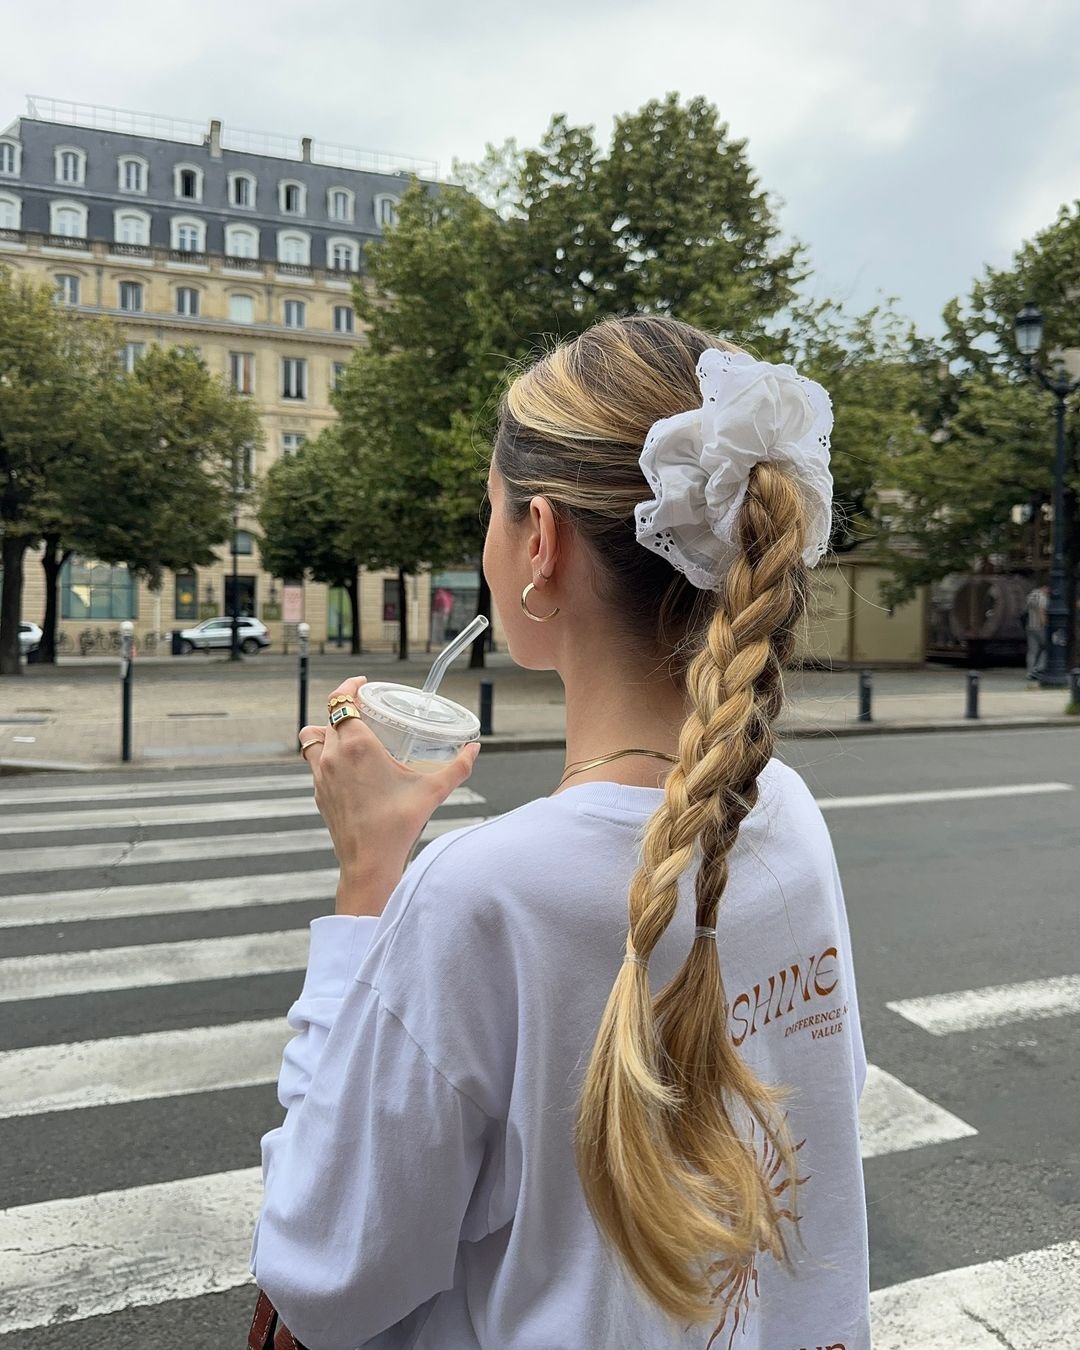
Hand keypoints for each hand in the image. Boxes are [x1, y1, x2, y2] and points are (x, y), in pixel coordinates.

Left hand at [299, 676, 480, 916]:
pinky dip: (325, 756)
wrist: (369, 862)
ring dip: (327, 730)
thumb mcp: (433, 790)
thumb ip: (457, 766)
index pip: (341, 701)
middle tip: (364, 710)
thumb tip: (474, 748)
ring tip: (348, 734)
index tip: (360, 683)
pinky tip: (347, 765)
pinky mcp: (318, 793)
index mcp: (357, 746)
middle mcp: (333, 756)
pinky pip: (314, 763)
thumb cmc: (399, 825)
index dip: (348, 687)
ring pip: (313, 739)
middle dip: (343, 709)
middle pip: (328, 718)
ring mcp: (321, 775)